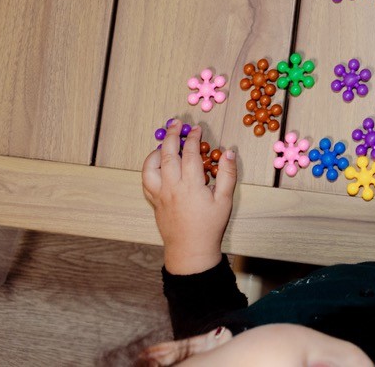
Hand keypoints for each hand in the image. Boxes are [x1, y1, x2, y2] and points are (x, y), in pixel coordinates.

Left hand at [141, 121, 236, 274]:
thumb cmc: (209, 226)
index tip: (197, 129)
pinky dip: (149, 168)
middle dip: (172, 135)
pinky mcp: (154, 202)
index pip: (190, 153)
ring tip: (164, 143)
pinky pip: (146, 180)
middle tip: (176, 124)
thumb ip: (227, 174)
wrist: (191, 250)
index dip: (193, 138)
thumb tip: (228, 152)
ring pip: (150, 167)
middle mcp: (172, 187)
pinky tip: (157, 164)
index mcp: (191, 185)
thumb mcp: (225, 200)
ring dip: (156, 151)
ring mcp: (160, 194)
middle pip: (168, 154)